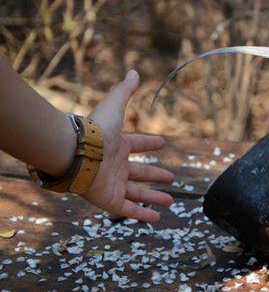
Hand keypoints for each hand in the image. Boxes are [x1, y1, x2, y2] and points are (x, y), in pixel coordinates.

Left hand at [82, 70, 173, 221]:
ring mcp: (113, 184)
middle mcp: (116, 166)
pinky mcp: (109, 200)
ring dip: (153, 197)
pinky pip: (128, 209)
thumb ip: (125, 91)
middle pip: (140, 172)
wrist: (75, 152)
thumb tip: (134, 72)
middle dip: (155, 175)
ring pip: (137, 193)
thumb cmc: (96, 130)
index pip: (137, 145)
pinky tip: (156, 219)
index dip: (149, 143)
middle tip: (171, 177)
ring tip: (170, 201)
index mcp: (118, 145)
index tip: (162, 143)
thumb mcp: (114, 106)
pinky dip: (142, 215)